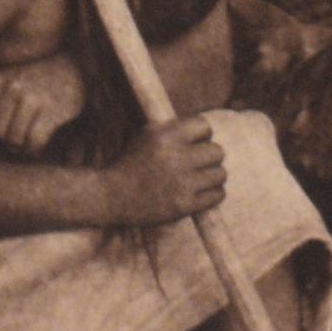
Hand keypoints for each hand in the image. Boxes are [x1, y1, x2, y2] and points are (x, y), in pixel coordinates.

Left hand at [0, 55, 87, 156]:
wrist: (77, 68)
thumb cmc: (39, 80)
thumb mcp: (10, 80)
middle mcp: (12, 88)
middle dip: (5, 143)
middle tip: (16, 144)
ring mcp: (32, 98)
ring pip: (14, 139)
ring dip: (21, 149)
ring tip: (28, 145)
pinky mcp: (51, 110)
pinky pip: (34, 142)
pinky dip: (35, 150)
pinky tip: (39, 148)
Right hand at [100, 117, 226, 227]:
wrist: (110, 196)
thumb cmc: (130, 163)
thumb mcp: (146, 135)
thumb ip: (174, 130)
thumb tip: (204, 129)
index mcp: (165, 136)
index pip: (204, 126)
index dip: (202, 135)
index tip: (194, 144)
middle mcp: (175, 157)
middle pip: (217, 151)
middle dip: (209, 157)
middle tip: (198, 165)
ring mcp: (182, 183)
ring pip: (220, 174)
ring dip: (213, 176)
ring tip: (200, 180)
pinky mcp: (184, 205)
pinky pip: (217, 195)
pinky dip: (213, 194)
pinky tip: (201, 193)